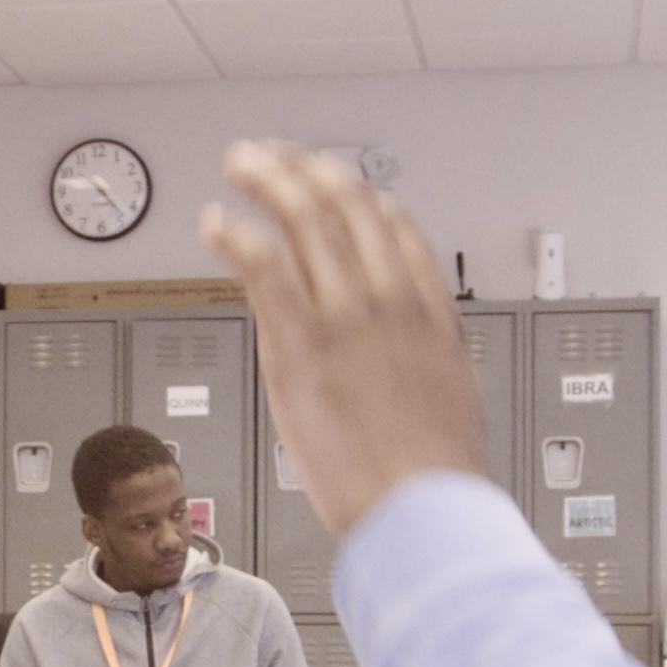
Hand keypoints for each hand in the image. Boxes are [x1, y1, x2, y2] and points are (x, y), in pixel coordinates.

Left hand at [201, 141, 486, 543]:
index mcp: (428, 309)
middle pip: (345, 203)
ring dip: (265, 179)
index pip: (395, 224)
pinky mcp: (301, 342)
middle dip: (304, 167)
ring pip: (303, 216)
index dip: (357, 195)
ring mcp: (344, 315)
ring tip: (240, 166)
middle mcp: (387, 297)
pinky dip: (232, 233)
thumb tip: (414, 360)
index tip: (332, 187)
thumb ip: (425, 359)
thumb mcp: (452, 397)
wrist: (421, 509)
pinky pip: (261, 264)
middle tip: (273, 157)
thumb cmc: (434, 474)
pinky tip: (215, 223)